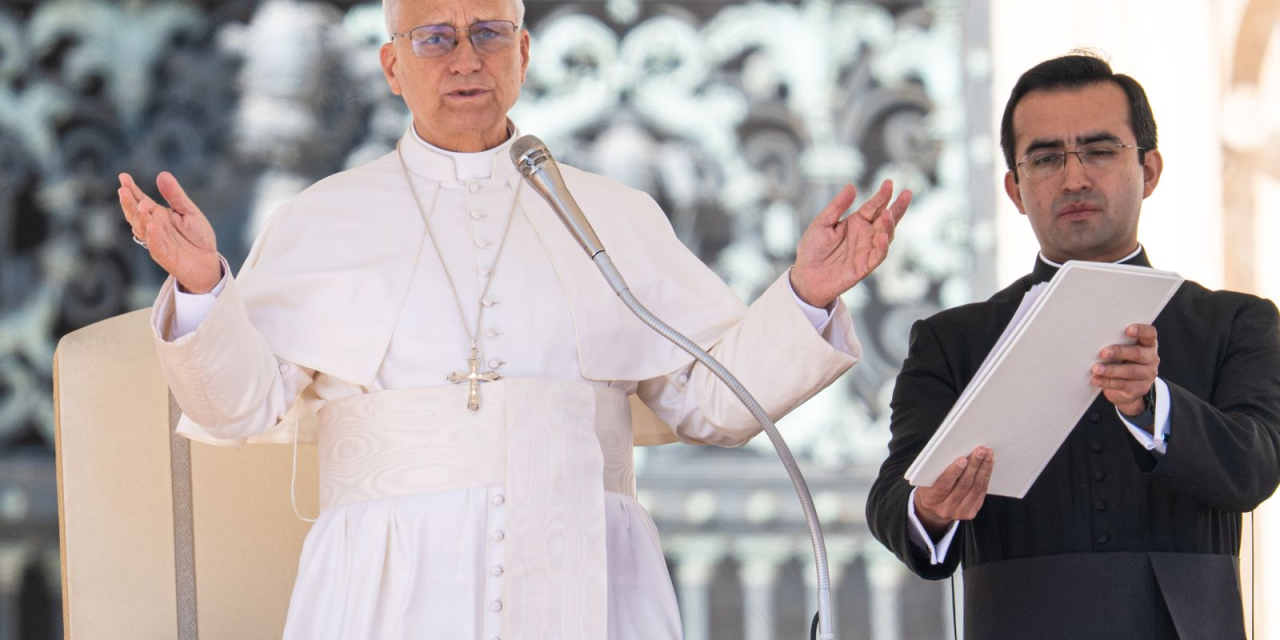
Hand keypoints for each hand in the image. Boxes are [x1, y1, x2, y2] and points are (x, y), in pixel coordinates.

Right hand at [118, 172, 221, 293]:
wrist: (208, 262)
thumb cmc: (197, 237)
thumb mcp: (189, 212)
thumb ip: (176, 196)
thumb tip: (162, 174)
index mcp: (157, 215)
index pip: (140, 200)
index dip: (132, 189)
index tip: (123, 177)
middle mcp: (153, 227)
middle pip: (136, 214)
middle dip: (129, 203)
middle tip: (123, 190)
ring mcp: (157, 242)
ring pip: (142, 229)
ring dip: (140, 218)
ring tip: (141, 205)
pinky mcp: (164, 256)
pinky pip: (155, 246)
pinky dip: (153, 236)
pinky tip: (151, 225)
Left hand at [790, 180, 911, 307]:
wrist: (806, 275)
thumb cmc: (813, 248)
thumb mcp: (822, 223)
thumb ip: (837, 206)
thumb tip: (851, 186)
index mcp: (856, 222)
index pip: (873, 206)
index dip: (882, 195)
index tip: (889, 183)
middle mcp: (865, 234)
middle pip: (886, 219)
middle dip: (897, 207)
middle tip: (907, 193)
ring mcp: (867, 250)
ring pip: (886, 236)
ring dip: (889, 225)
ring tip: (888, 213)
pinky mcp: (865, 266)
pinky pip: (878, 255)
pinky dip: (882, 246)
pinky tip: (882, 235)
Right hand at [914, 446, 992, 537]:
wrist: (933, 509)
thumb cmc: (929, 488)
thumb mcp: (926, 480)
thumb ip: (936, 470)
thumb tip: (955, 453)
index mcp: (931, 499)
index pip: (944, 484)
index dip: (954, 471)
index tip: (963, 459)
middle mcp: (945, 508)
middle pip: (963, 485)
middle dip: (973, 465)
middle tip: (980, 451)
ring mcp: (959, 512)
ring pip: (975, 488)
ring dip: (983, 469)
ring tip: (987, 455)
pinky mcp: (970, 512)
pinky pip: (981, 492)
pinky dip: (986, 477)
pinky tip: (988, 465)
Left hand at [1091, 324, 1159, 416]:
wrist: (1129, 389)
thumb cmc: (1122, 361)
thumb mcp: (1124, 350)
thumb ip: (1117, 343)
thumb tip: (1094, 338)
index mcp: (1148, 344)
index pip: (1150, 334)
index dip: (1141, 330)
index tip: (1128, 329)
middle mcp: (1151, 358)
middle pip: (1138, 353)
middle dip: (1119, 352)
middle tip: (1103, 352)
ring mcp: (1148, 375)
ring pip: (1130, 371)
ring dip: (1111, 370)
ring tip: (1096, 368)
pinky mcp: (1140, 388)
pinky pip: (1122, 385)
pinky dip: (1107, 382)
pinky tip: (1095, 380)